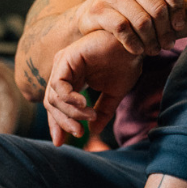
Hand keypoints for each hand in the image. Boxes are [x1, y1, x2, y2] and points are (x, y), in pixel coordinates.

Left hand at [44, 30, 143, 146]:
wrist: (135, 44)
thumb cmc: (125, 63)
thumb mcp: (113, 94)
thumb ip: (102, 112)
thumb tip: (92, 130)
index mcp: (72, 79)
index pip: (56, 105)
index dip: (57, 124)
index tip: (61, 143)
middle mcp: (63, 71)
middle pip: (51, 104)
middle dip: (62, 122)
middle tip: (79, 133)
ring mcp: (63, 64)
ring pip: (53, 97)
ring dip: (71, 112)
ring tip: (91, 115)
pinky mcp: (66, 58)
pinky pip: (58, 85)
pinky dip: (70, 99)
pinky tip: (85, 104)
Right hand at [76, 0, 186, 55]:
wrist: (94, 13)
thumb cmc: (131, 1)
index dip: (179, 10)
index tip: (179, 26)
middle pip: (158, 9)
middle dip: (166, 32)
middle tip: (168, 45)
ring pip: (142, 22)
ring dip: (151, 41)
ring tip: (154, 50)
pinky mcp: (98, 10)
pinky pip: (123, 29)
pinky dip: (134, 43)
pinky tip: (138, 50)